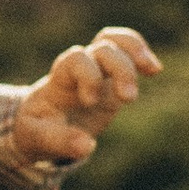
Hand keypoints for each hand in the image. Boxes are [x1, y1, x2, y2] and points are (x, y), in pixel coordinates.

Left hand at [7, 25, 160, 167]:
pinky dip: (140, 54)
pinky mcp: (111, 82)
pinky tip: (154, 69)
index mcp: (59, 79)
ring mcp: (97, 72)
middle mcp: (80, 69)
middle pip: (103, 48)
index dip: (88, 75)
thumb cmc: (34, 129)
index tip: (90, 102)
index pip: (76, 59)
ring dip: (134, 51)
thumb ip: (58, 141)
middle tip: (128, 99)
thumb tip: (88, 147)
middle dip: (119, 69)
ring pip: (115, 42)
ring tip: (153, 69)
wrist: (37, 125)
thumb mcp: (36, 138)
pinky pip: (125, 53)